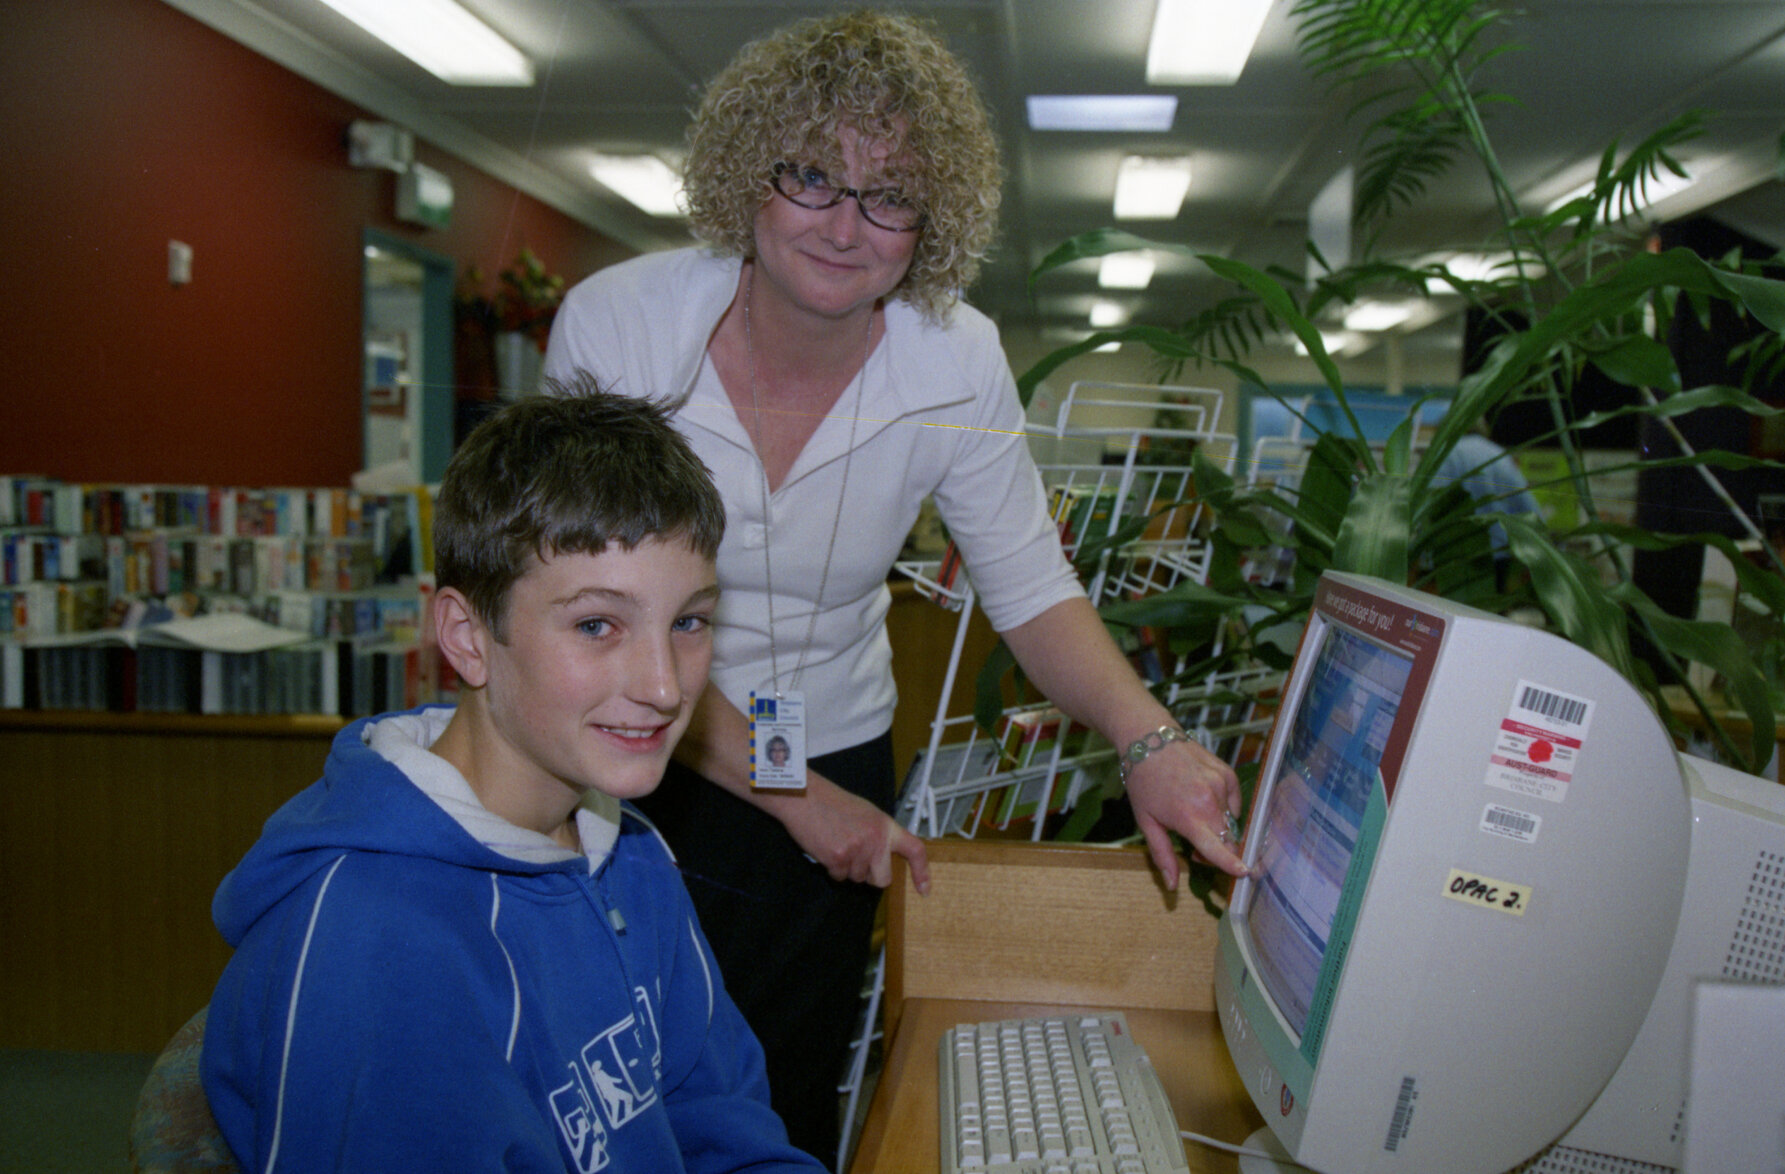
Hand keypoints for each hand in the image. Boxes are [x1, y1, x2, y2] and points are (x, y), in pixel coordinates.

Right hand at [774, 772, 931, 892]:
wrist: (805, 797)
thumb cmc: (832, 802)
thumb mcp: (866, 813)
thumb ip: (878, 834)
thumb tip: (884, 858)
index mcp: (886, 826)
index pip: (914, 850)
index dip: (921, 872)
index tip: (925, 889)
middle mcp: (876, 840)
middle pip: (882, 879)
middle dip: (870, 875)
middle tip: (855, 857)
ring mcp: (857, 850)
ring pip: (857, 878)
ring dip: (847, 868)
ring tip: (836, 843)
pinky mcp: (838, 858)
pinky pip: (839, 877)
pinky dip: (831, 868)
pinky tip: (826, 848)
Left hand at [1123, 736, 1247, 887]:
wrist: (1149, 738)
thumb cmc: (1143, 781)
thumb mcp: (1146, 821)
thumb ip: (1162, 854)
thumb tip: (1172, 885)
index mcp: (1188, 816)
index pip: (1217, 848)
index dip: (1231, 864)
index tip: (1245, 873)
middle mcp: (1209, 800)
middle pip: (1228, 839)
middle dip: (1217, 850)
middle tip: (1195, 848)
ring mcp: (1221, 784)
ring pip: (1231, 821)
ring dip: (1218, 828)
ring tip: (1194, 817)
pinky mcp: (1227, 773)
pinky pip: (1234, 802)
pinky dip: (1223, 808)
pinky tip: (1203, 800)